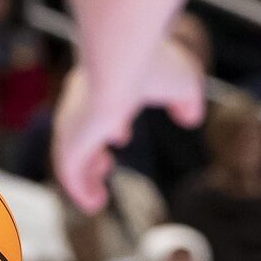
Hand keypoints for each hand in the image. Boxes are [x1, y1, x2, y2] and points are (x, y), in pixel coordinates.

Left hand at [52, 36, 202, 211]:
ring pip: (72, 157)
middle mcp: (81, 103)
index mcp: (104, 84)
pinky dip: (79, 190)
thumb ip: (187, 101)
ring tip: (97, 199)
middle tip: (104, 165)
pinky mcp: (70, 141)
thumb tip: (191, 118)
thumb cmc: (153, 63)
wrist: (121, 56)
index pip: (102, 107)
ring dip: (85, 177)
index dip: (111, 123)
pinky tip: (94, 203)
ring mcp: (72, 123)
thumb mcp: (182, 83)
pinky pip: (69, 173)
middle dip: (92, 151)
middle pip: (81, 133)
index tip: (121, 135)